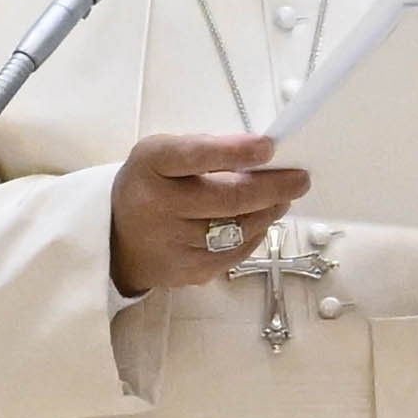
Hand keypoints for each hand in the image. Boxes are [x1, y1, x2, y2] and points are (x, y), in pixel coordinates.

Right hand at [111, 133, 310, 299]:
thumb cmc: (152, 186)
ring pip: (238, 229)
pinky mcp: (185, 271)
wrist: (117, 239)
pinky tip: (260, 221)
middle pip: (229, 199)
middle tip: (300, 179)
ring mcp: (171, 244)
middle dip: (273, 188)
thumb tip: (261, 153)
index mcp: (151, 165)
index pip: (196, 155)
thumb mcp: (164, 154)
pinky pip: (233, 255)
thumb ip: (206, 149)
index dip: (235, 151)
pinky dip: (254, 236)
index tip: (268, 146)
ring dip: (268, 212)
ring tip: (282, 198)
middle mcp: (156, 205)